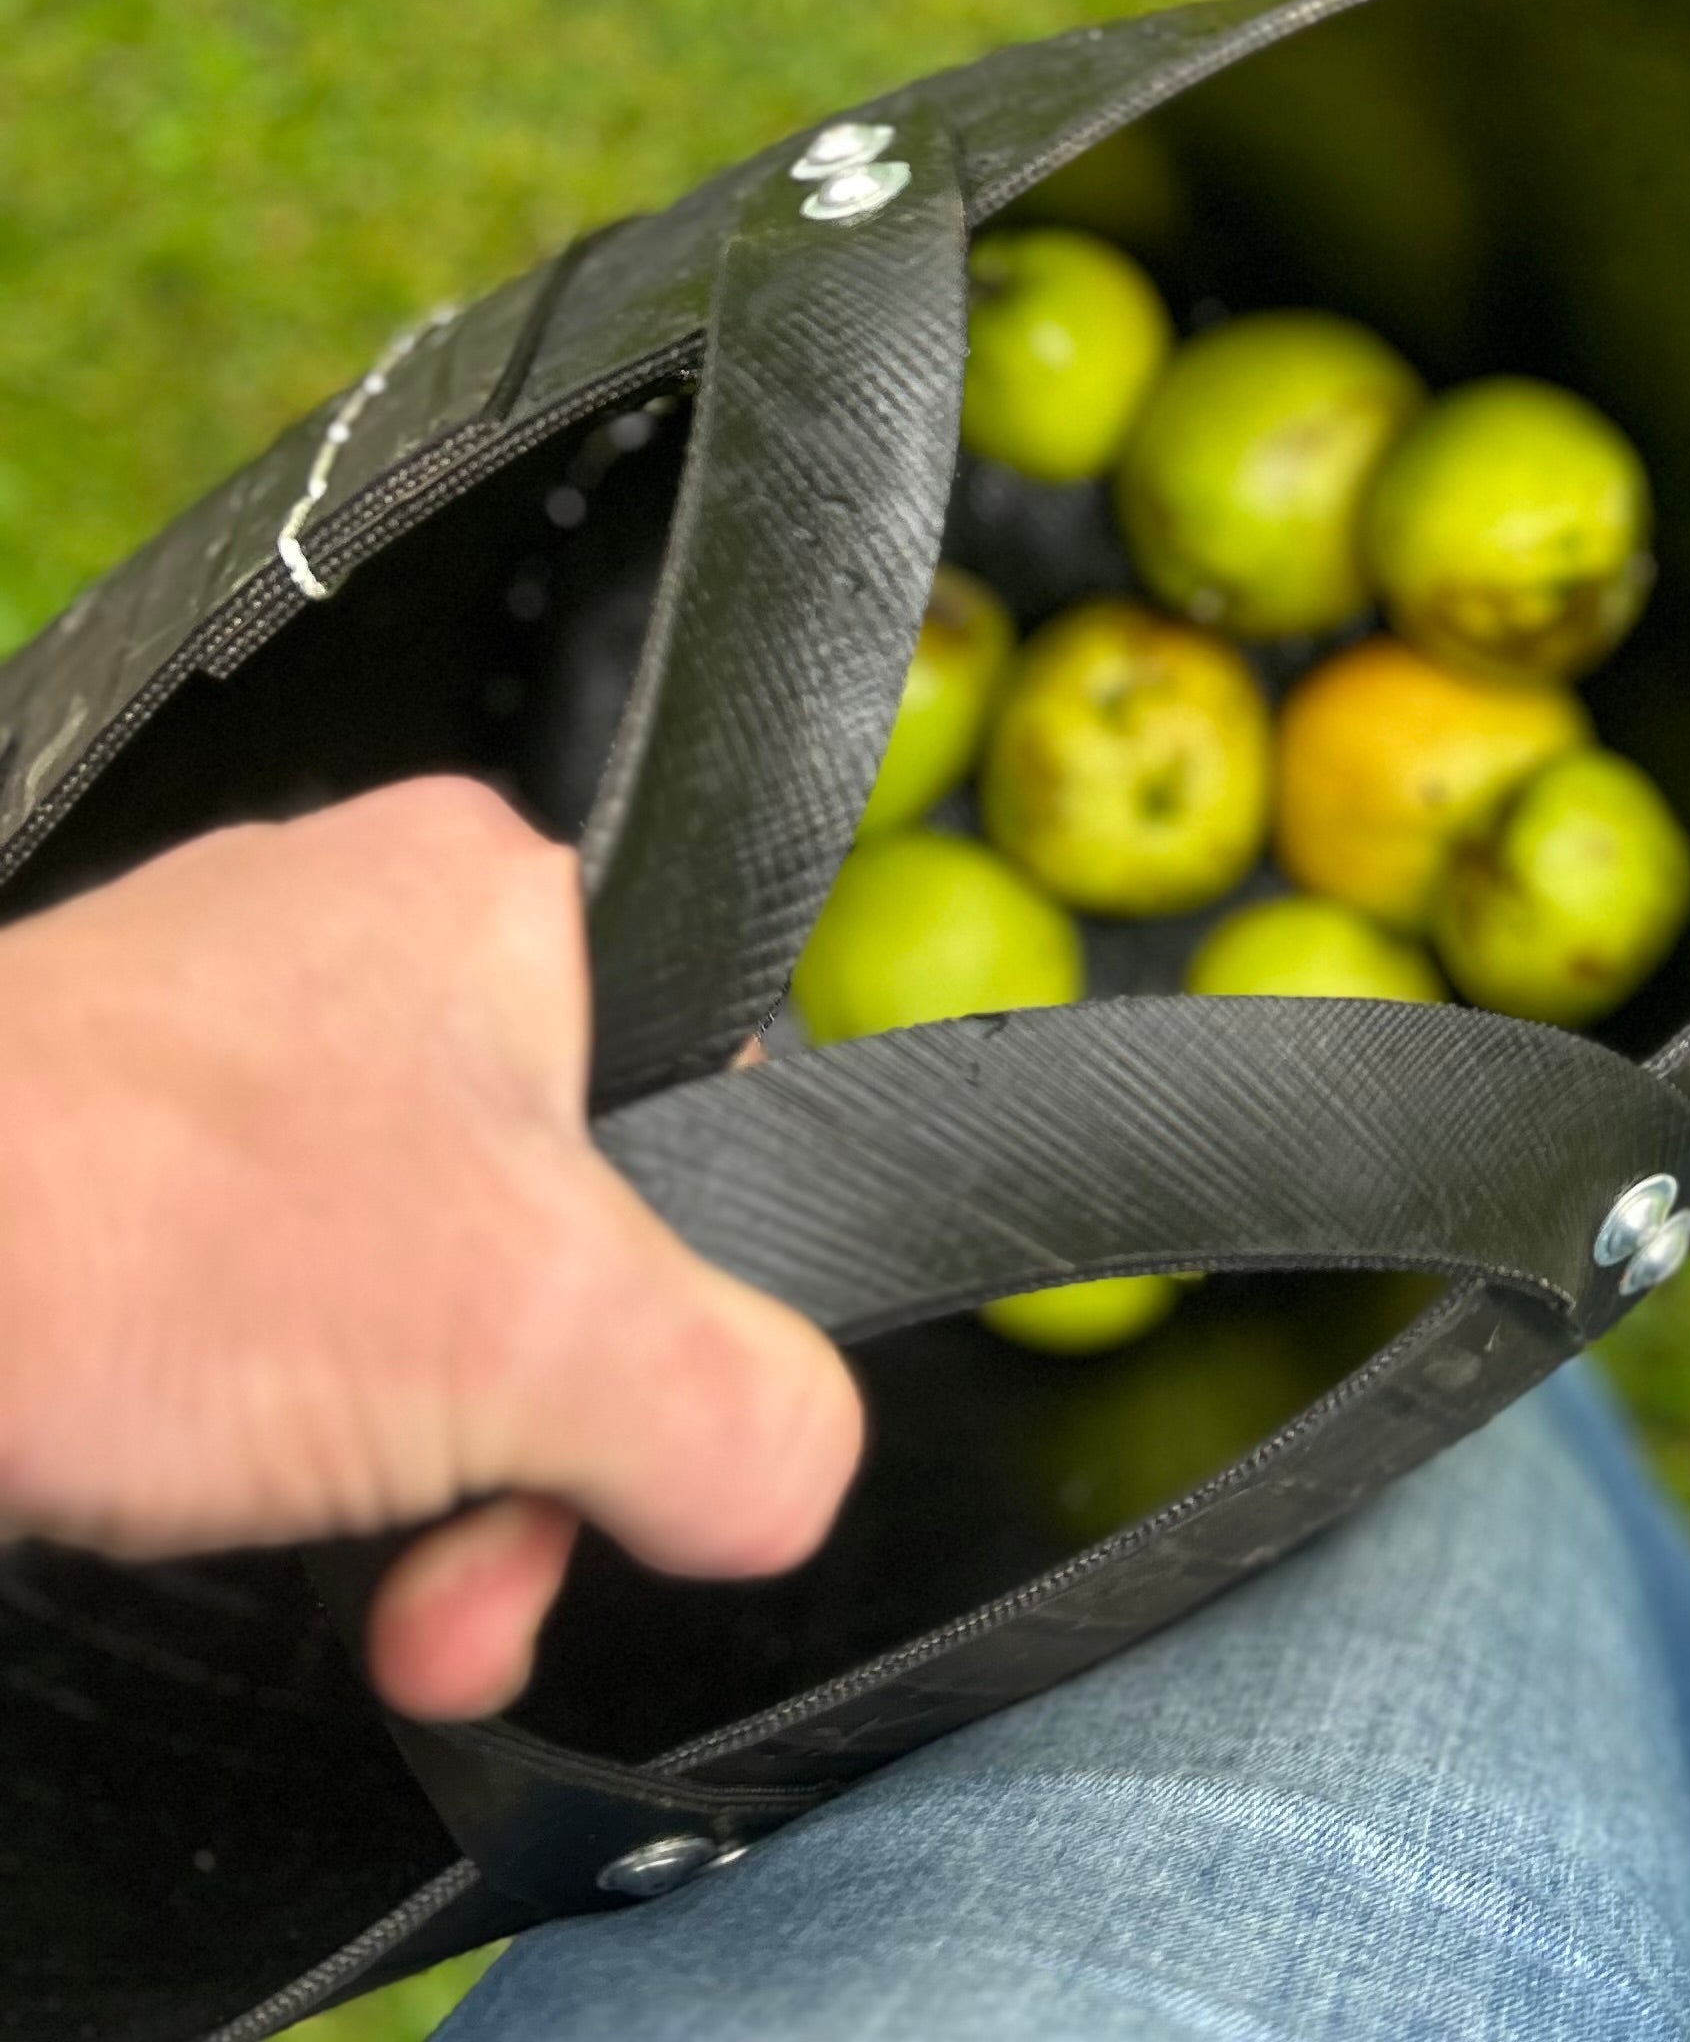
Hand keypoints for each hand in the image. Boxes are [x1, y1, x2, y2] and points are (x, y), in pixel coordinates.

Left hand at [0, 777, 862, 1722]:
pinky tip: (209, 1491)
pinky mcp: (96, 1149)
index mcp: (504, 894)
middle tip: (457, 1595)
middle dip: (521, 1457)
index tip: (606, 1468)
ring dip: (404, 1472)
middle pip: (548, 1236)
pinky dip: (265, 1426)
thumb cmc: (154, 1234)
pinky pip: (259, 1302)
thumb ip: (739, 1410)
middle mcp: (366, 937)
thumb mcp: (540, 1337)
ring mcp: (216, 1042)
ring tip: (342, 1582)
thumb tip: (793, 1480)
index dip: (676, 1323)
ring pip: (407, 1291)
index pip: (699, 1119)